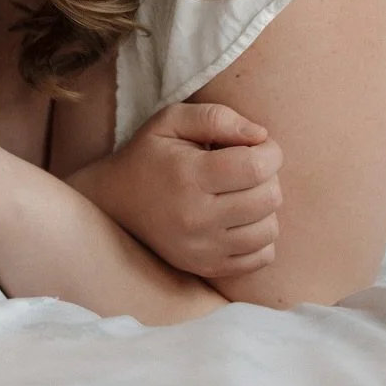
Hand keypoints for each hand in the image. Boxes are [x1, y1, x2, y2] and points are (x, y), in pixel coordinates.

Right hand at [72, 102, 282, 279]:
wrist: (115, 203)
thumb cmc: (150, 155)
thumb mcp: (171, 121)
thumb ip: (216, 117)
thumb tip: (261, 135)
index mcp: (188, 176)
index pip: (256, 167)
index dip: (270, 152)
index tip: (258, 145)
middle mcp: (196, 218)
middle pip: (268, 198)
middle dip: (269, 176)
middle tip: (247, 167)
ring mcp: (202, 249)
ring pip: (269, 229)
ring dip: (265, 207)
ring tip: (242, 192)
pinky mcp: (208, 267)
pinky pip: (263, 256)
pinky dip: (260, 235)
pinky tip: (240, 218)